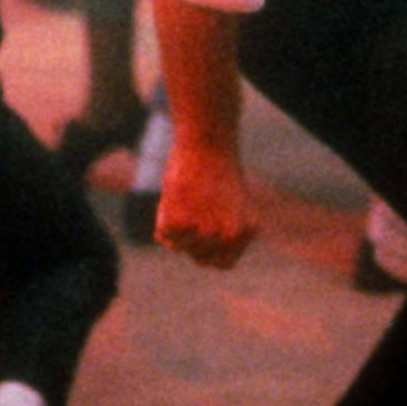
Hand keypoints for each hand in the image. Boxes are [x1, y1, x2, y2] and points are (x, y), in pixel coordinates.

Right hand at [154, 137, 257, 268]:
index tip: (202, 233)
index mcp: (244, 233)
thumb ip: (223, 227)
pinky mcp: (178, 224)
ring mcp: (202, 233)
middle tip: (191, 208)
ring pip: (178, 246)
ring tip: (183, 198)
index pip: (222, 263)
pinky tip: (173, 195)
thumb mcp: (232, 200)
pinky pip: (163, 234)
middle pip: (198, 257)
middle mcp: (225, 237)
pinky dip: (162, 216)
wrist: (208, 142)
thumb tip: (204, 250)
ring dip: (175, 228)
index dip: (209, 251)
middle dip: (190, 239)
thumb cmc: (219, 166)